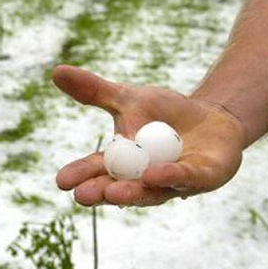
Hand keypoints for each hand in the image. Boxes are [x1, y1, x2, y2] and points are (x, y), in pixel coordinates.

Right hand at [52, 65, 246, 206]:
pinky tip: (154, 173)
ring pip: (150, 191)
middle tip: (82, 196)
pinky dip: (169, 176)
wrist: (212, 119)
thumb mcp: (129, 99)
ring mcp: (172, 183)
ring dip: (131, 193)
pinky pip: (185, 179)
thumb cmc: (164, 115)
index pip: (97, 171)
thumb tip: (55, 71)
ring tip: (112, 194)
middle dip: (101, 193)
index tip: (61, 181)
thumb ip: (94, 91)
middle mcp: (143, 180)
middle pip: (119, 189)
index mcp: (122, 164)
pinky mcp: (203, 178)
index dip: (80, 176)